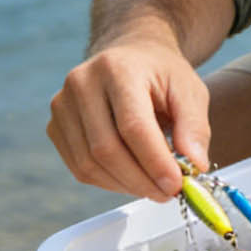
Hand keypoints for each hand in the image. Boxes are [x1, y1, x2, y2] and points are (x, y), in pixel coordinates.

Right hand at [47, 30, 211, 201]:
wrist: (130, 58)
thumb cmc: (161, 75)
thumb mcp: (190, 91)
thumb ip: (194, 127)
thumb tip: (195, 165)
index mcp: (118, 68)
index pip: (132, 125)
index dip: (154, 161)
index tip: (176, 185)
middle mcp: (82, 82)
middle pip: (106, 148)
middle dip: (141, 180)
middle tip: (168, 193)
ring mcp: (62, 105)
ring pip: (89, 164)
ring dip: (125, 185)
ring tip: (154, 187)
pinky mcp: (55, 126)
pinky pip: (79, 168)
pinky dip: (108, 182)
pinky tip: (132, 178)